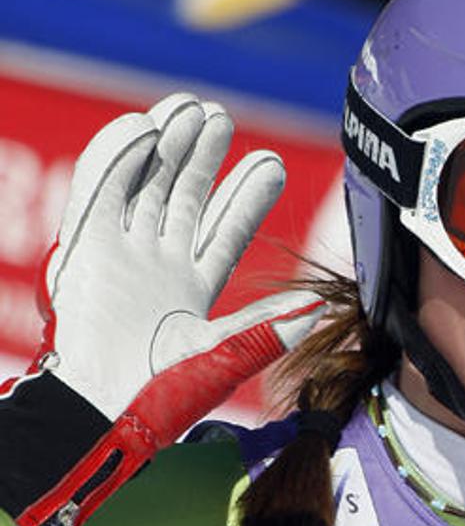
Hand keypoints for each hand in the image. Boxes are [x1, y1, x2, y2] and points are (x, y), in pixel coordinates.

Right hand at [15, 94, 325, 525]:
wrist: (102, 415)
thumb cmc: (162, 397)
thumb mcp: (223, 357)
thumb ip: (266, 329)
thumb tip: (319, 307)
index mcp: (194, 288)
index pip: (225, 231)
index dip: (245, 198)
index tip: (270, 164)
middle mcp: (159, 265)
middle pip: (183, 197)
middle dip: (203, 159)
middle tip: (222, 119)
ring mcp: (122, 255)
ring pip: (146, 186)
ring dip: (168, 148)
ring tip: (194, 110)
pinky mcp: (85, 251)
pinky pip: (101, 193)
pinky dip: (119, 160)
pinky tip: (146, 128)